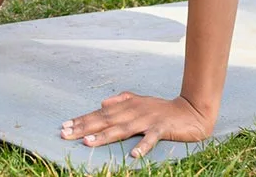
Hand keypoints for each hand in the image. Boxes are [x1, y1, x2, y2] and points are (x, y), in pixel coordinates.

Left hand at [61, 92, 214, 159]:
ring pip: (122, 129)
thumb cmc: (162, 108)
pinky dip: (143, 146)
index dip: (82, 119)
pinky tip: (133, 155)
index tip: (64, 125)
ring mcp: (147, 120)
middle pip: (105, 120)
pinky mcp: (161, 129)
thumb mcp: (140, 101)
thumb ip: (121, 99)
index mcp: (128, 105)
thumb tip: (102, 102)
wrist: (191, 111)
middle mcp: (134, 111)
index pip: (100, 113)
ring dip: (105, 136)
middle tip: (65, 133)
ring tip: (88, 142)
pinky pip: (151, 139)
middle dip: (84, 127)